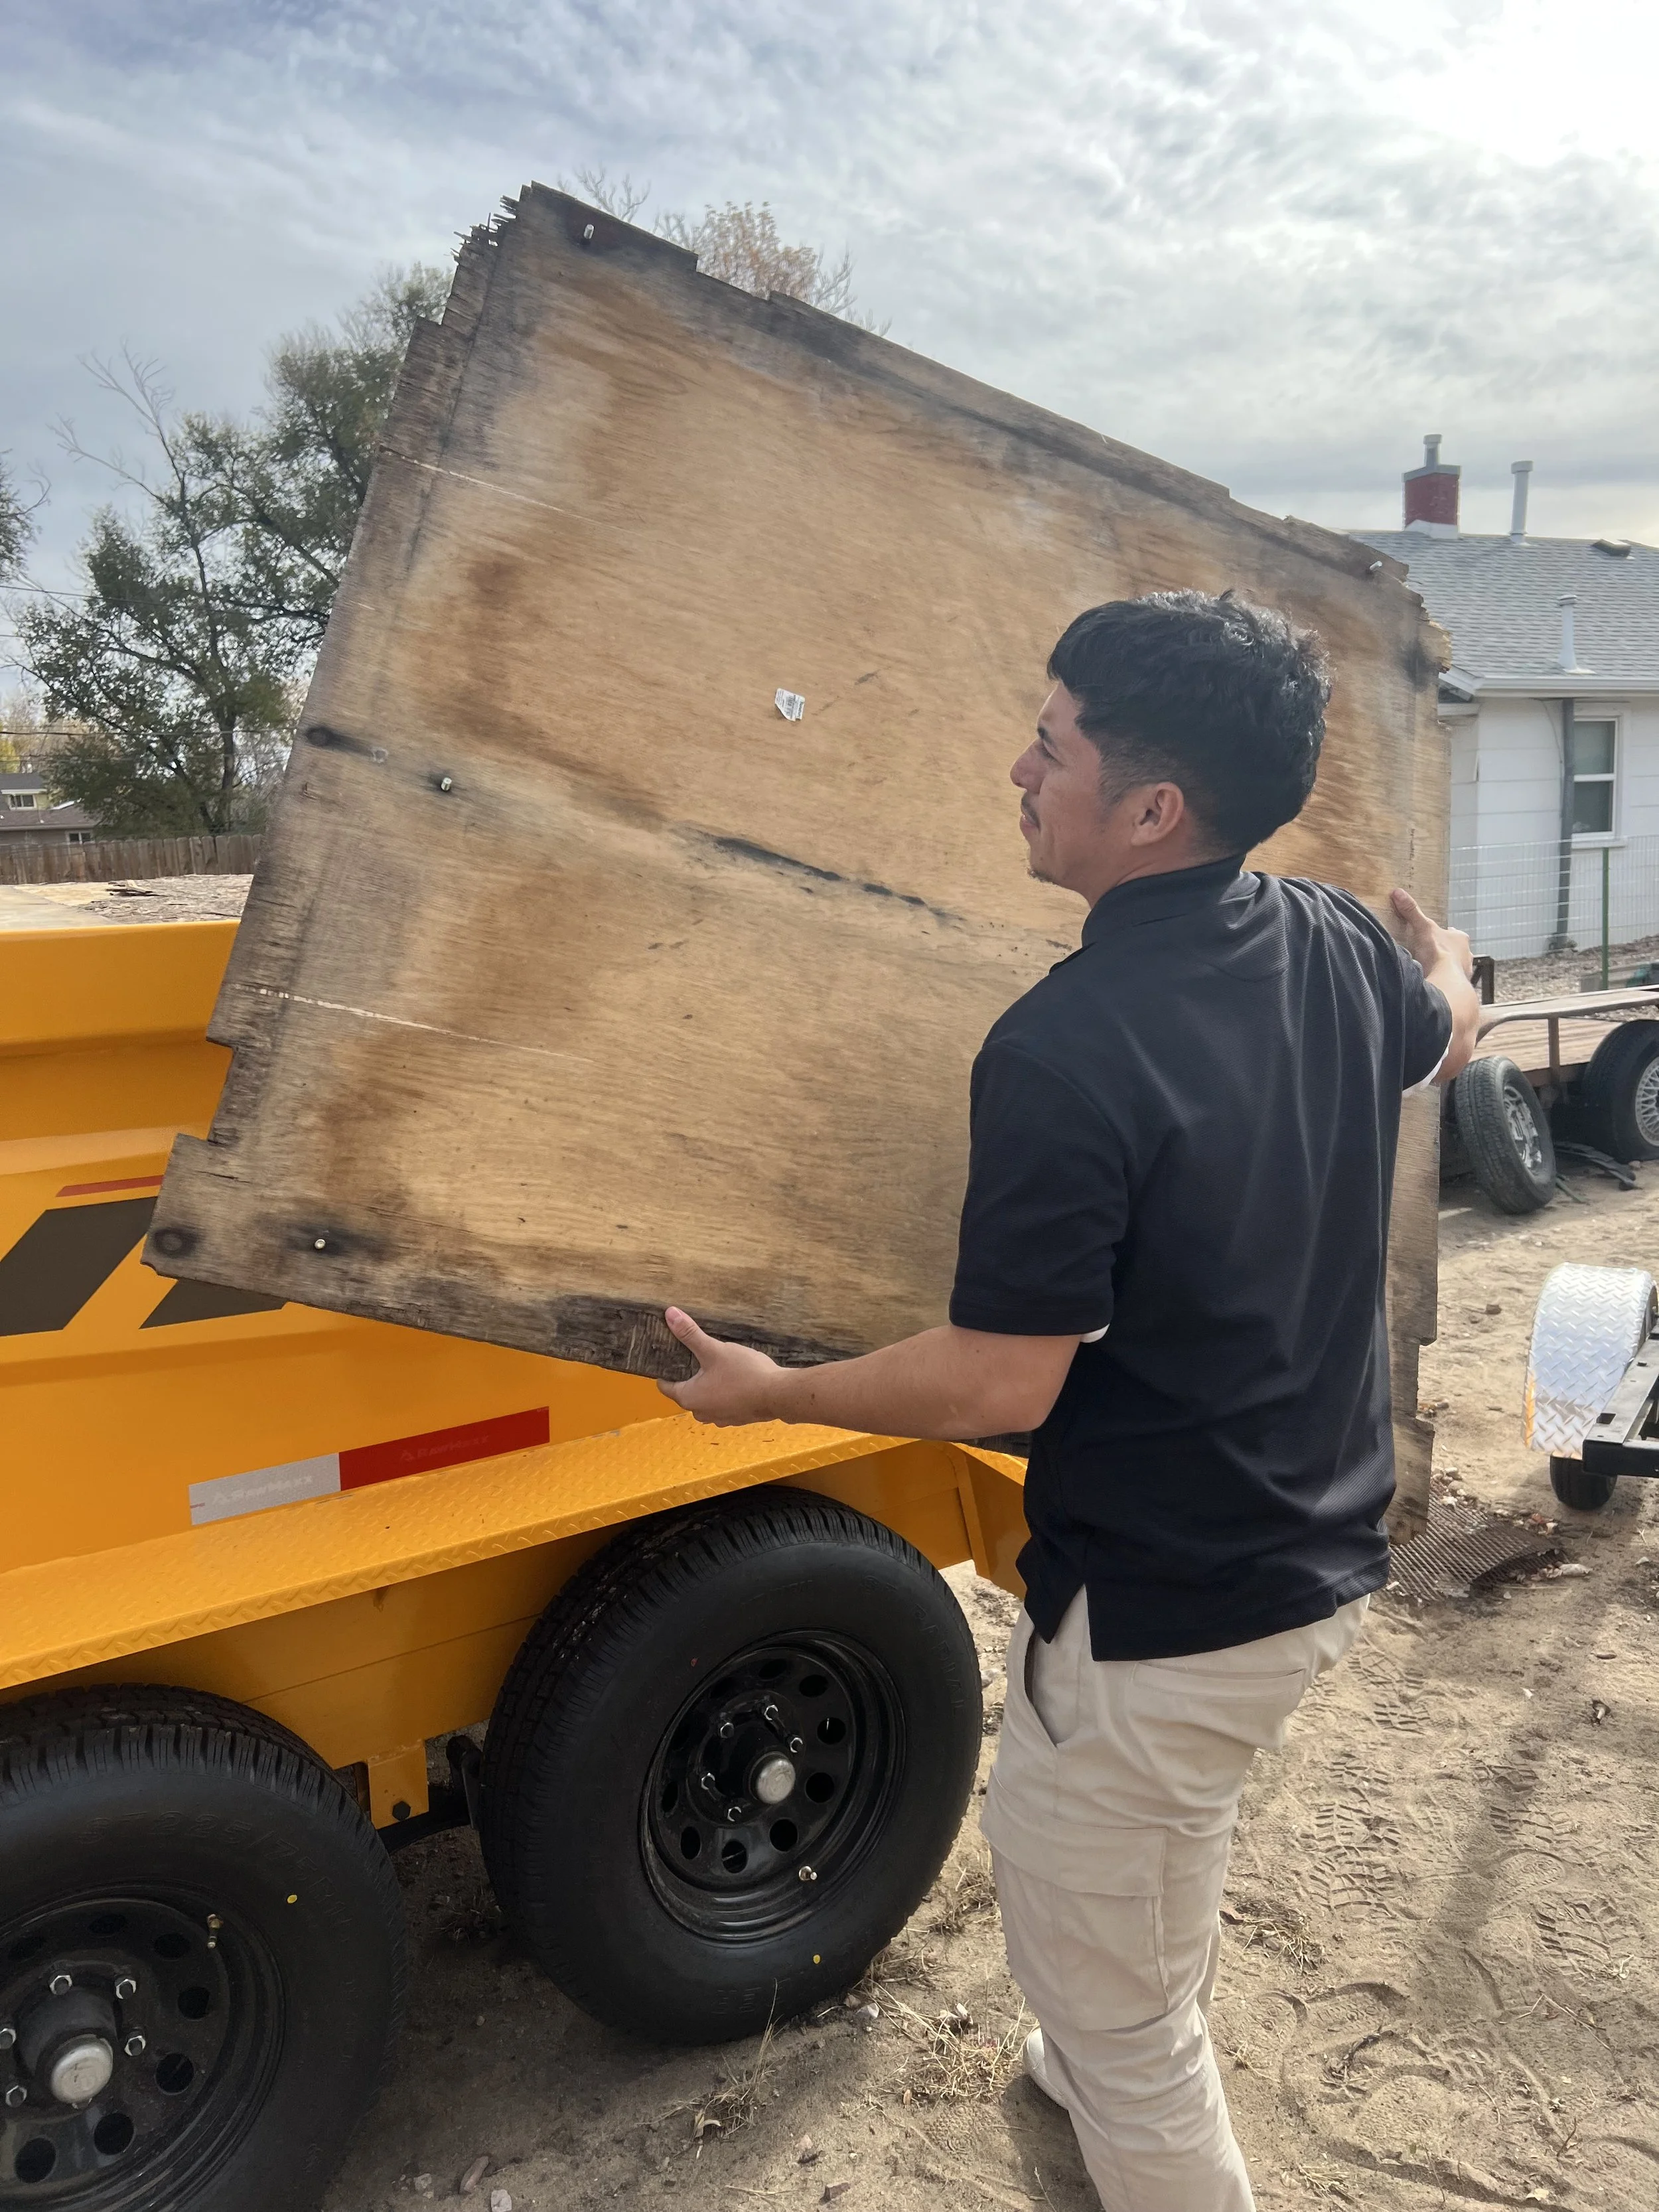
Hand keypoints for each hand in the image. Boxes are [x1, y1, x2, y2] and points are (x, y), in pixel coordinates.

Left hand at [657, 1307, 785, 1425]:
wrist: (778, 1394)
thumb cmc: (743, 1374)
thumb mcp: (714, 1350)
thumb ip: (690, 1334)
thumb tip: (669, 1314)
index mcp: (689, 1398)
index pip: (665, 1385)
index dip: (665, 1369)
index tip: (670, 1354)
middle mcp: (700, 1413)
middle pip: (686, 1391)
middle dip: (690, 1374)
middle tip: (696, 1355)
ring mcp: (719, 1418)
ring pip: (706, 1397)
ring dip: (709, 1384)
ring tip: (717, 1364)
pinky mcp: (736, 1417)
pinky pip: (723, 1402)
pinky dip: (724, 1391)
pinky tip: (735, 1377)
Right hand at [1390, 887, 1472, 980]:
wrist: (1445, 982)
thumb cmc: (1439, 953)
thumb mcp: (1422, 927)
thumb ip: (1411, 911)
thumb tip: (1398, 892)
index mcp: (1460, 939)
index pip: (1453, 933)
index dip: (1443, 934)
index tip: (1433, 936)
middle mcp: (1467, 955)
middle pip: (1455, 950)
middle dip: (1445, 952)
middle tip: (1430, 954)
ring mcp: (1464, 972)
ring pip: (1455, 967)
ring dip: (1445, 968)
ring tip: (1430, 970)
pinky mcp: (1458, 987)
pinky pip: (1450, 982)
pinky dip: (1443, 981)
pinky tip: (1433, 982)